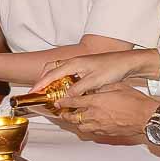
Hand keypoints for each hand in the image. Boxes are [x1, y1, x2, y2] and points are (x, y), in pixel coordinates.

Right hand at [34, 49, 153, 95]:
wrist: (126, 63)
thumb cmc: (112, 68)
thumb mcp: (94, 82)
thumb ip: (78, 89)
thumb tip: (64, 98)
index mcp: (74, 63)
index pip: (51, 74)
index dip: (40, 84)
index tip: (33, 92)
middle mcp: (74, 62)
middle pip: (51, 69)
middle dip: (42, 80)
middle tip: (37, 93)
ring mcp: (79, 65)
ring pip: (58, 71)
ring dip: (51, 81)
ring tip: (48, 93)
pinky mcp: (84, 68)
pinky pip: (66, 74)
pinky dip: (61, 81)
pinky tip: (64, 91)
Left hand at [53, 85, 158, 139]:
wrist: (145, 117)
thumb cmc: (134, 101)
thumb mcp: (116, 86)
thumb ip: (102, 87)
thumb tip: (93, 86)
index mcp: (96, 101)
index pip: (73, 102)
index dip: (63, 102)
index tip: (57, 102)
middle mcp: (95, 115)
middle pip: (73, 117)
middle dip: (65, 115)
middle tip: (62, 112)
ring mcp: (100, 125)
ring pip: (81, 126)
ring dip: (76, 122)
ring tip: (74, 119)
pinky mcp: (106, 132)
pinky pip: (91, 131)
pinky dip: (87, 128)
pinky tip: (88, 124)